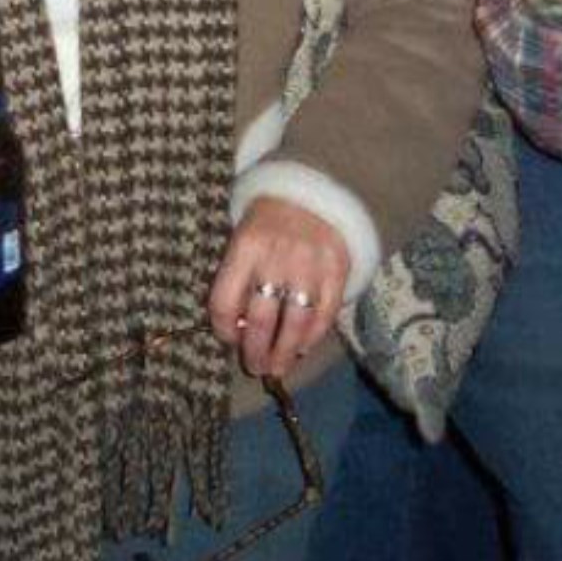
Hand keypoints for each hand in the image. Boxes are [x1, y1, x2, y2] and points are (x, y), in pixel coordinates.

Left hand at [208, 197, 349, 379]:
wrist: (314, 193)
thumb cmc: (269, 222)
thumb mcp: (243, 238)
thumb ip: (237, 278)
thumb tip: (237, 329)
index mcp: (245, 247)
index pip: (224, 301)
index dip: (224, 330)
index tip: (229, 340)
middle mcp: (276, 258)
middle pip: (259, 320)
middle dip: (254, 352)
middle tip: (255, 367)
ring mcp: (310, 266)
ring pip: (294, 325)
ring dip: (284, 354)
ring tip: (278, 368)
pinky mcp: (337, 271)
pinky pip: (324, 316)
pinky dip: (313, 338)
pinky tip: (302, 347)